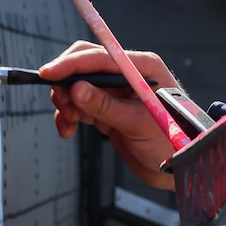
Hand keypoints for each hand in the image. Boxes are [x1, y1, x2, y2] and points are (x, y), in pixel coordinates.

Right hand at [41, 41, 180, 189]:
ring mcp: (116, 92)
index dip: (72, 64)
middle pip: (85, 66)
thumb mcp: (137, 123)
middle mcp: (127, 74)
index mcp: (141, 67)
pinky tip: (68, 130)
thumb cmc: (171, 140)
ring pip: (78, 87)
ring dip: (67, 103)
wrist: (177, 168)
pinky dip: (70, 116)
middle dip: (67, 83)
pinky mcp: (108, 110)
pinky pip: (80, 105)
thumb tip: (76, 89)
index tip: (48, 73)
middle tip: (60, 103)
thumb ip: (106, 106)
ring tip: (69, 123)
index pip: (101, 56)